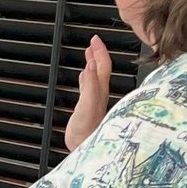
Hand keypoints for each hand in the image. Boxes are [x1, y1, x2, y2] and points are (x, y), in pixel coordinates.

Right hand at [65, 35, 113, 149]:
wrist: (84, 148)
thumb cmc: (87, 131)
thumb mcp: (87, 105)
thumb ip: (90, 84)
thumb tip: (90, 65)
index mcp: (100, 90)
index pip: (103, 65)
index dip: (99, 50)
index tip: (94, 38)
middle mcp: (99, 93)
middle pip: (101, 68)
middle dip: (97, 53)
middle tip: (92, 41)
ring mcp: (94, 100)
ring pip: (95, 76)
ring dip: (92, 63)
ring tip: (88, 54)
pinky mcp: (87, 108)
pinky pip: (88, 86)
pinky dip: (86, 77)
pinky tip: (83, 77)